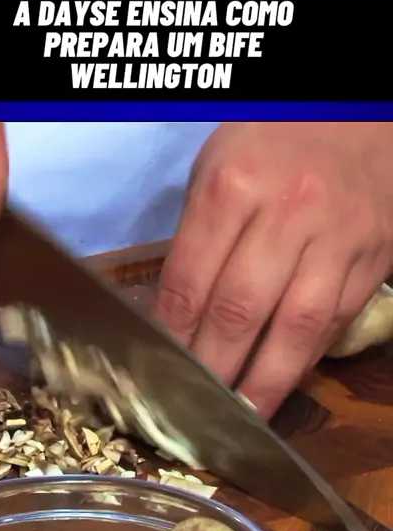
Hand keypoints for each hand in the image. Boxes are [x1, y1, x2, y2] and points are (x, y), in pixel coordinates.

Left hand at [154, 122, 392, 418]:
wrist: (359, 114)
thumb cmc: (274, 139)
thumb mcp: (218, 167)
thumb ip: (196, 238)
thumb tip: (173, 312)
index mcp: (234, 185)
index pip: (192, 280)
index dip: (174, 335)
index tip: (160, 370)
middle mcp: (288, 212)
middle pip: (240, 311)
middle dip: (213, 369)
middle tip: (193, 409)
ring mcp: (338, 238)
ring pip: (297, 327)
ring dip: (265, 383)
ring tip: (241, 416)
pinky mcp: (373, 257)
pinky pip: (336, 320)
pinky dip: (305, 359)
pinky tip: (283, 381)